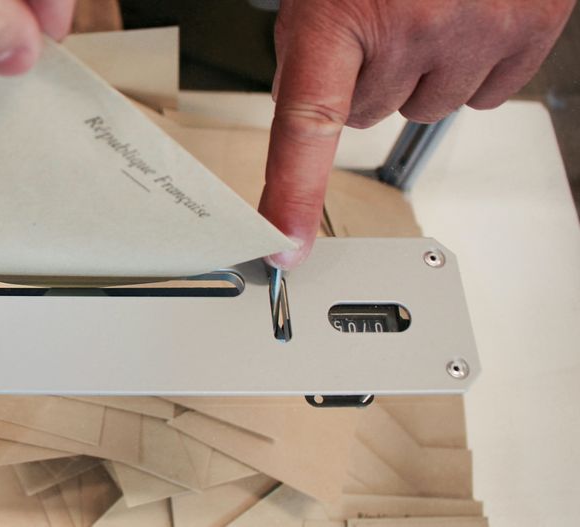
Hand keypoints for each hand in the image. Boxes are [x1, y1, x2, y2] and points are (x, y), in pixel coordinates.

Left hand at [261, 0, 574, 268]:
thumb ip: (311, 52)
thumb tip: (309, 121)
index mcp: (339, 13)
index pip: (305, 123)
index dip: (292, 191)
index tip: (285, 242)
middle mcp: (412, 25)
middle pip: (370, 114)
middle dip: (368, 79)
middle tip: (380, 25)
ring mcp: (476, 32)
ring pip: (425, 109)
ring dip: (420, 74)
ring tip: (426, 15)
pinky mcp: (527, 33)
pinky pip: (480, 98)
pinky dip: (468, 69)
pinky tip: (464, 25)